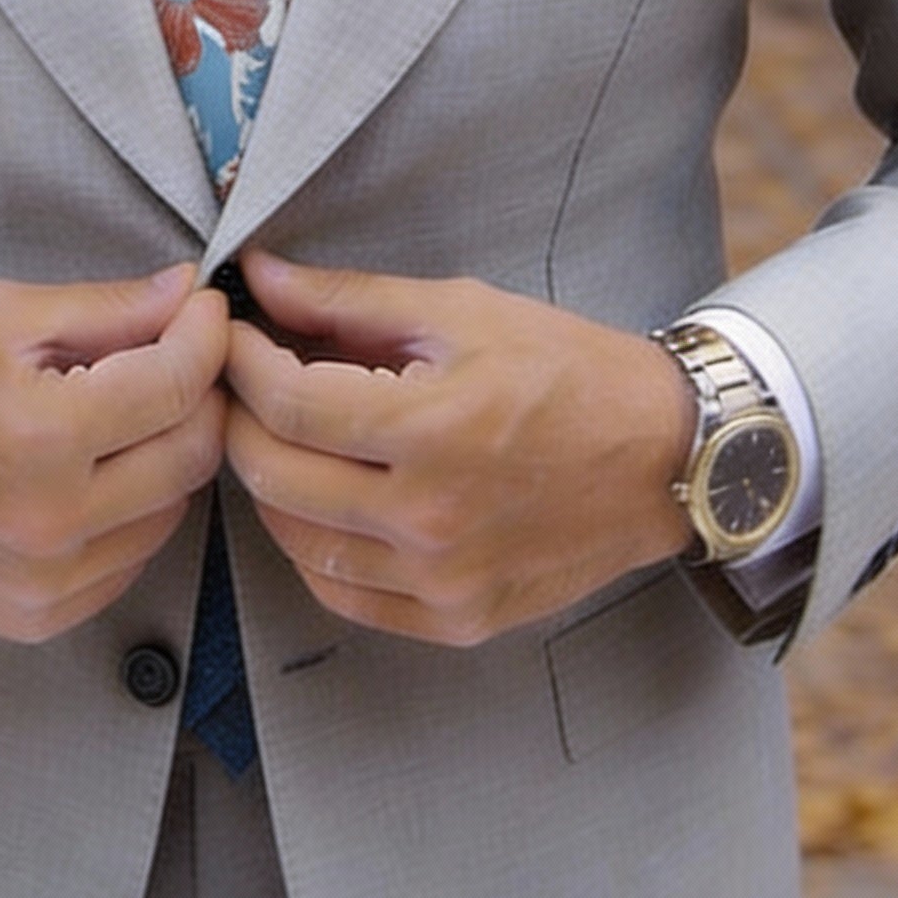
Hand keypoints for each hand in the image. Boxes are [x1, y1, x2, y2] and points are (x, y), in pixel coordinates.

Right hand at [0, 265, 228, 642]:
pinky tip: (93, 470)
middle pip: (191, 453)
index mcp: (40, 437)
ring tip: (122, 412)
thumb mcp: (3, 316)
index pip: (177, 385)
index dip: (205, 336)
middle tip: (176, 354)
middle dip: (199, 393)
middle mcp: (50, 522)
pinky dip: (132, 510)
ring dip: (167, 453)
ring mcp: (46, 582)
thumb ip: (108, 309)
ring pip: (171, 510)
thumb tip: (184, 294)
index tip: (202, 311)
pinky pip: (130, 558)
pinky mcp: (38, 615)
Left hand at [223, 252, 696, 646]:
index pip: (286, 403)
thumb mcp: (462, 310)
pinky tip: (324, 500)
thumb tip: (260, 277)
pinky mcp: (456, 619)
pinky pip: (342, 594)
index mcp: (432, 428)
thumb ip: (349, 299)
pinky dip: (313, 547)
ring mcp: (442, 580)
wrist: (666, 456)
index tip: (231, 334)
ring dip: (270, 483)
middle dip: (239, 418)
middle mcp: (430, 517)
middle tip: (242, 381)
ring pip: (296, 541)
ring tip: (283, 435)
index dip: (240, 361)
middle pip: (274, 475)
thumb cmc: (570, 371)